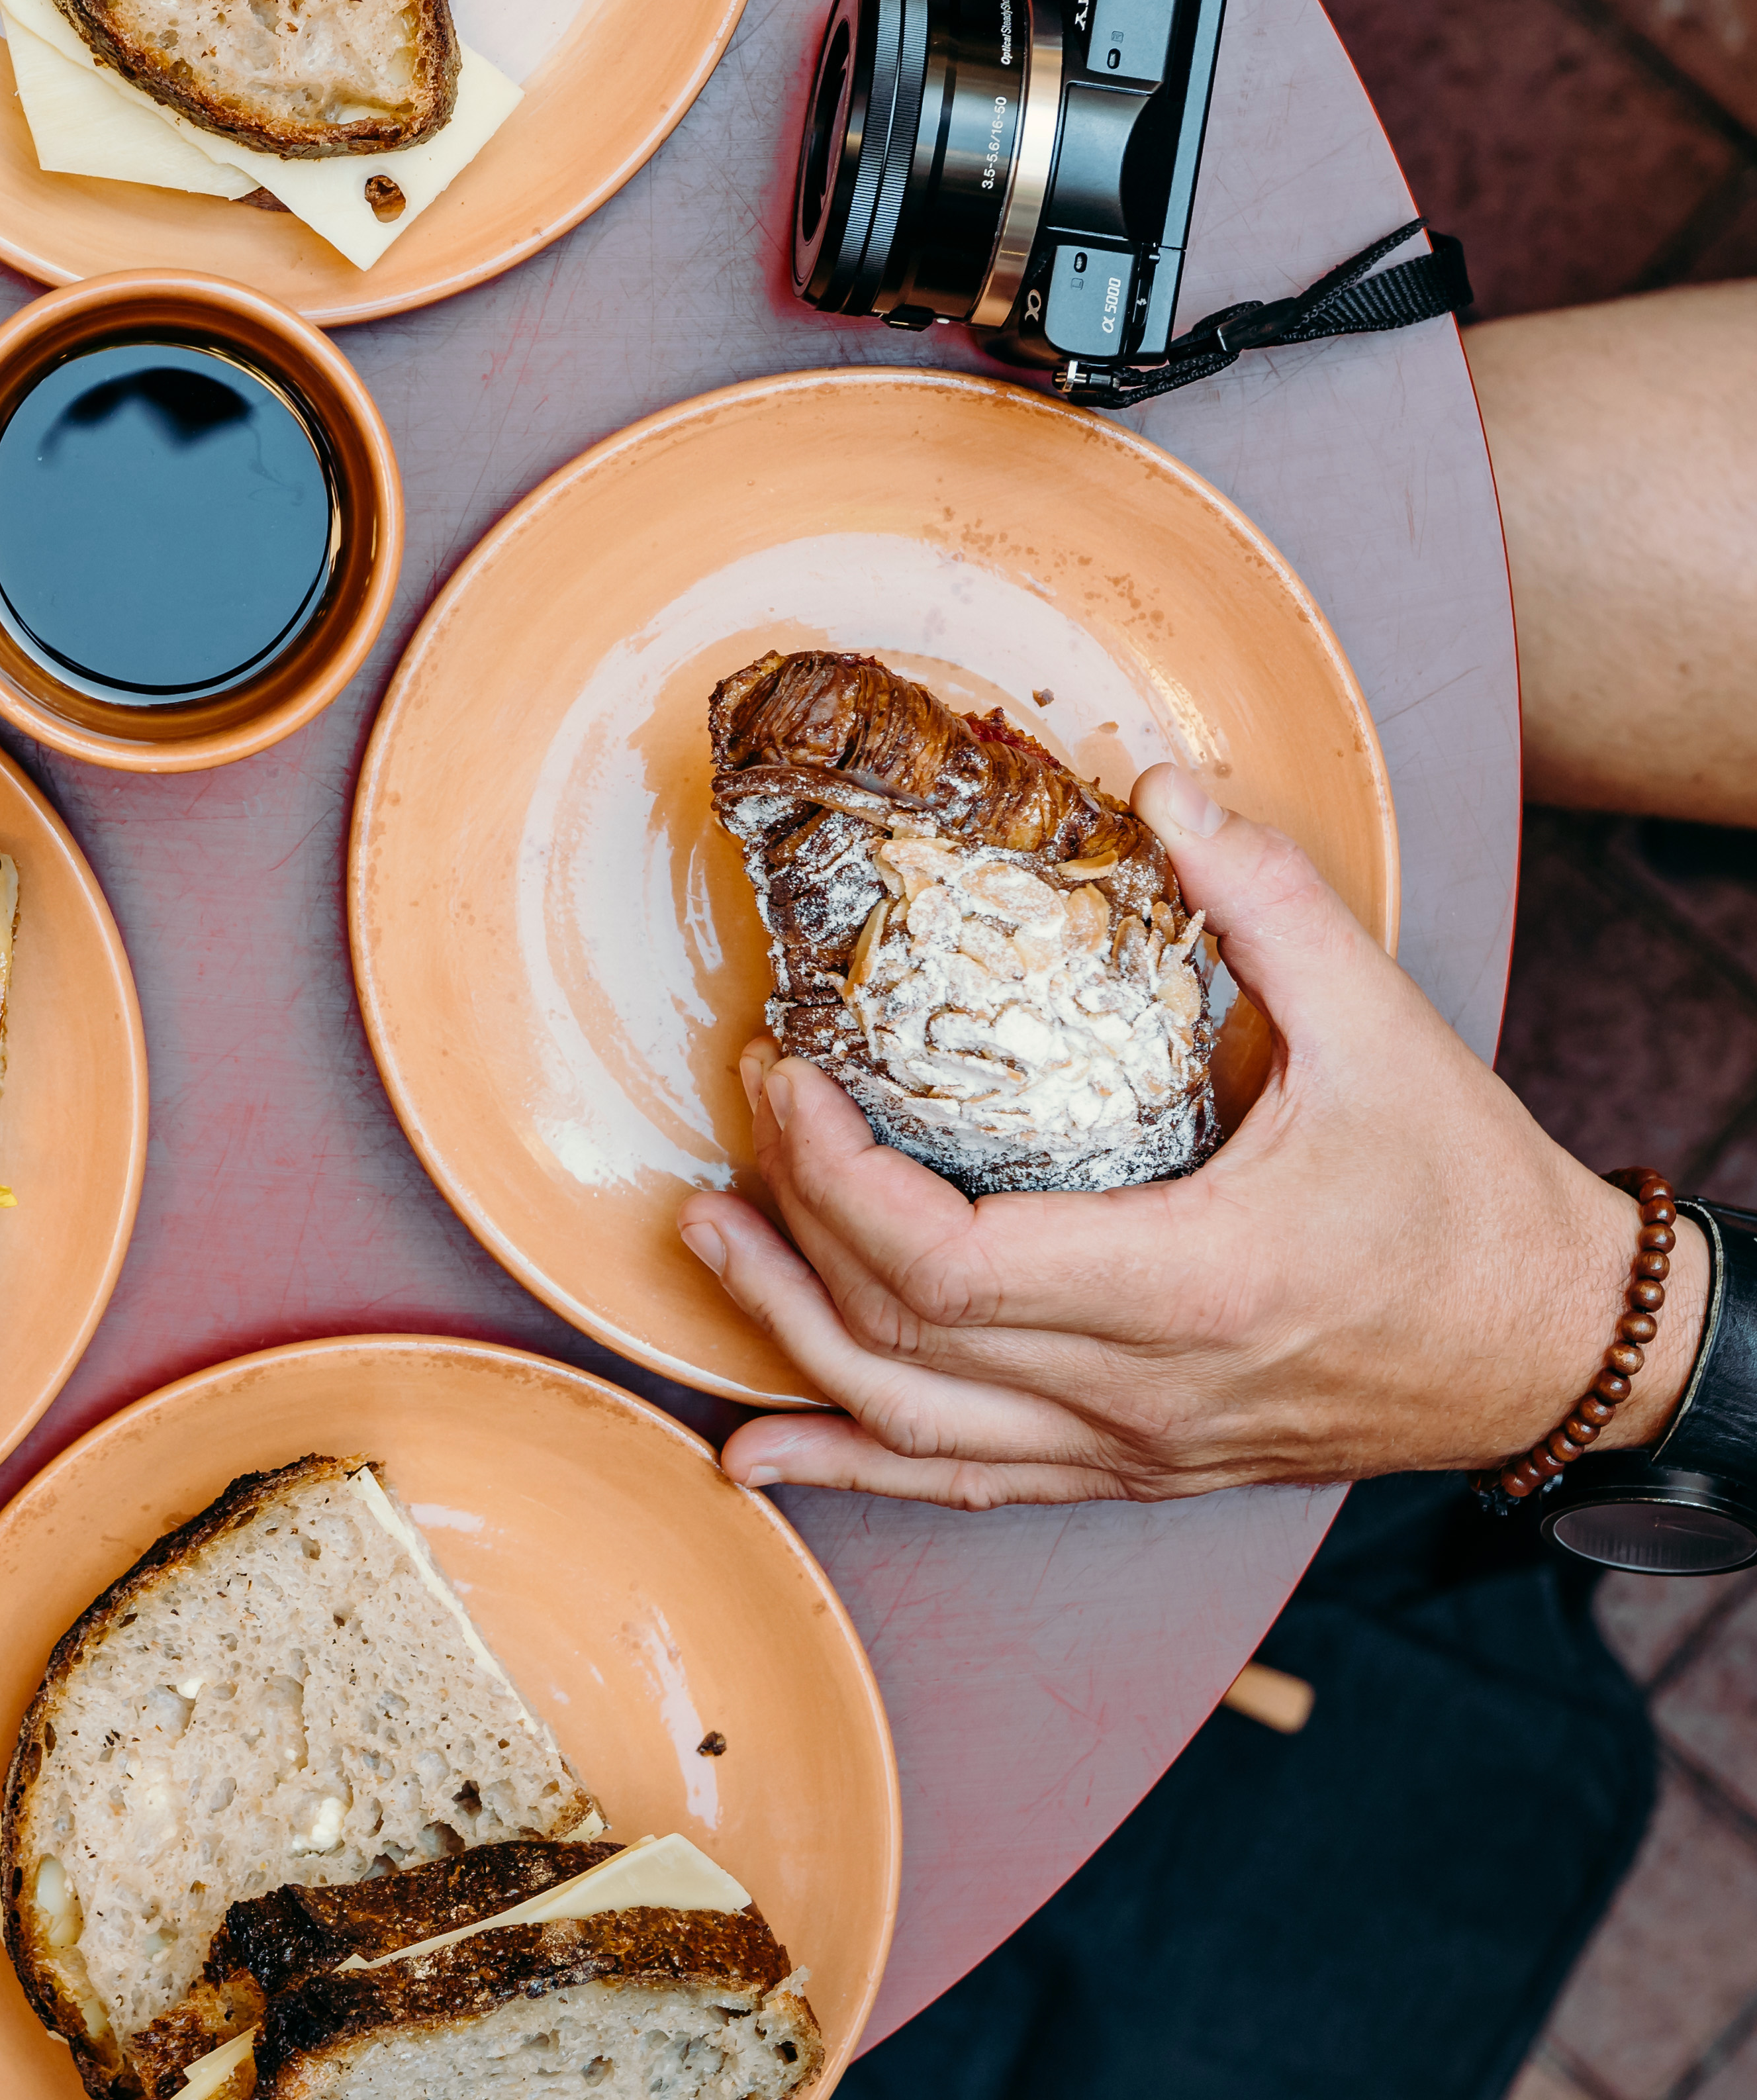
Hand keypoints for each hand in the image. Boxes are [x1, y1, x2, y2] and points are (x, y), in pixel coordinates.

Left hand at [676, 764, 1687, 1506]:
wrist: (1560, 1348)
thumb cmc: (1472, 1200)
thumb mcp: (1383, 1032)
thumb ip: (1265, 901)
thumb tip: (1163, 784)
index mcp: (1190, 1286)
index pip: (944, 1263)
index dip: (833, 1179)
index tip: (789, 1081)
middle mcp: (1142, 1390)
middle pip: (897, 1336)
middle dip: (791, 1225)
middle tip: (743, 1120)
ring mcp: (1132, 1445)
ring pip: (908, 1429)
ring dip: (785, 1340)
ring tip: (708, 1246)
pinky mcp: (1134, 1466)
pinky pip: (963, 1483)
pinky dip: (849, 1467)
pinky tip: (757, 1454)